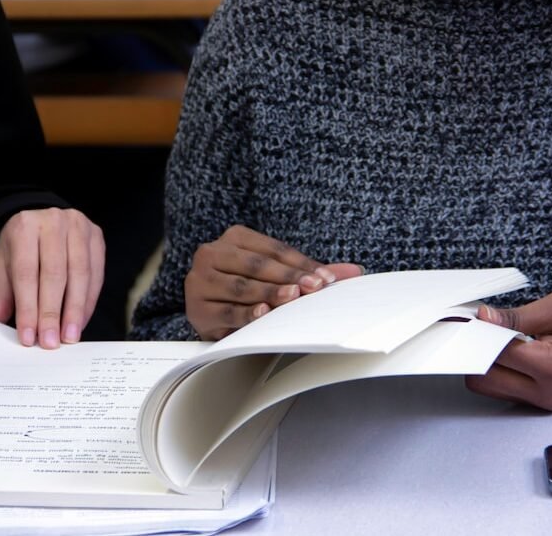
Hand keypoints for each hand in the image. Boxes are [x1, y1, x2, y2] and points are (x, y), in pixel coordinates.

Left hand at [0, 208, 104, 348]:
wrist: (40, 229)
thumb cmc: (20, 253)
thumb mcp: (2, 273)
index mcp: (24, 226)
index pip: (26, 272)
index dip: (28, 308)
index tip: (29, 337)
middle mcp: (53, 221)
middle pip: (54, 273)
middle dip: (51, 312)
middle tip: (50, 342)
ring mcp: (79, 227)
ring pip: (79, 274)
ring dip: (74, 310)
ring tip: (69, 337)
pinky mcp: (97, 238)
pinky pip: (96, 275)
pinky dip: (88, 302)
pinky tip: (80, 321)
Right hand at [185, 225, 362, 339]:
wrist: (208, 310)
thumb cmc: (247, 289)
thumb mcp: (276, 275)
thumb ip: (310, 272)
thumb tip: (354, 272)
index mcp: (234, 237)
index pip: (272, 249)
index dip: (301, 263)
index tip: (326, 278)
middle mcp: (212, 253)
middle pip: (257, 265)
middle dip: (289, 277)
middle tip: (314, 287)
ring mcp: (200, 281)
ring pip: (241, 287)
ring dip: (269, 293)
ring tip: (292, 297)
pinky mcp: (197, 308)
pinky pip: (226, 311)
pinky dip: (246, 313)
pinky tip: (263, 313)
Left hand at [465, 286, 551, 410]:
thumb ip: (516, 316)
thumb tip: (484, 318)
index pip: (496, 355)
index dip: (478, 334)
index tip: (469, 319)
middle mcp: (548, 392)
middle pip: (484, 380)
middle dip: (477, 352)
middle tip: (480, 328)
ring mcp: (545, 401)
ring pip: (491, 388)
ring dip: (486, 363)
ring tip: (497, 337)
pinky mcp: (543, 401)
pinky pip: (505, 389)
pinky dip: (499, 370)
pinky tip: (507, 349)